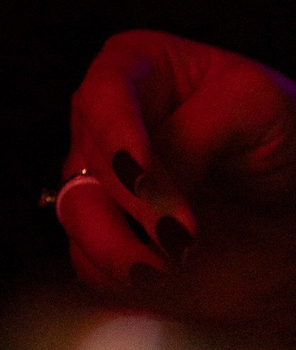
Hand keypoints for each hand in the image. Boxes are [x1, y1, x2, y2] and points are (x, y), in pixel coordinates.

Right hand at [61, 30, 295, 314]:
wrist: (294, 194)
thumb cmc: (275, 127)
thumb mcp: (251, 103)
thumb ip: (195, 133)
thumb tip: (148, 186)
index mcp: (135, 69)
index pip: (104, 96)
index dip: (115, 134)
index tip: (138, 174)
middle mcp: (108, 124)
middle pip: (86, 159)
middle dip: (128, 202)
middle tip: (178, 236)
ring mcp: (106, 182)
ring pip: (77, 213)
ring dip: (112, 246)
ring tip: (161, 270)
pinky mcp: (117, 235)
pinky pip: (91, 260)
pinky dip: (116, 274)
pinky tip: (158, 279)